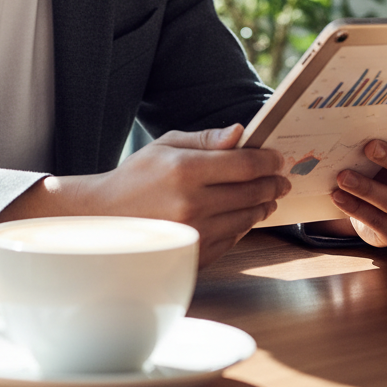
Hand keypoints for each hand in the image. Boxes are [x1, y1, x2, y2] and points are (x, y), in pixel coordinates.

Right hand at [0, 124, 290, 266]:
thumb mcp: (166, 145)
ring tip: (267, 196)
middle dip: (272, 183)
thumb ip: (206, 139)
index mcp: (186, 170)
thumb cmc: (137, 176)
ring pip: (246, 217)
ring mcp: (194, 233)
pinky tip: (244, 214)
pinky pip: (233, 238)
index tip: (277, 158)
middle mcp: (192, 203)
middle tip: (281, 179)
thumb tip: (241, 133)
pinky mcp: (194, 254)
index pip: (244, 164)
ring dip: (262, 205)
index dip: (268, 160)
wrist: (105, 218)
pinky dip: (244, 225)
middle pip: (252, 192)